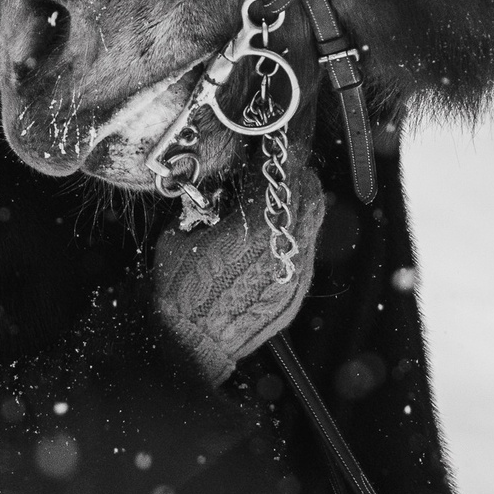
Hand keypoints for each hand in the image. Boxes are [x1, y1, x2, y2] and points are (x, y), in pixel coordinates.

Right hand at [153, 142, 326, 386]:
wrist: (190, 346)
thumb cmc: (179, 292)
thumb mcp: (180, 237)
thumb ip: (200, 209)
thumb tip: (209, 189)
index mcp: (254, 229)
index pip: (282, 179)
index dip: (282, 158)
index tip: (276, 146)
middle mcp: (283, 251)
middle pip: (308, 197)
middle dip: (298, 177)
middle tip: (285, 165)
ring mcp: (294, 275)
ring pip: (313, 226)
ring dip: (302, 205)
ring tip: (286, 194)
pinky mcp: (295, 296)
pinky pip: (308, 255)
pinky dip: (299, 237)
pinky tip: (281, 234)